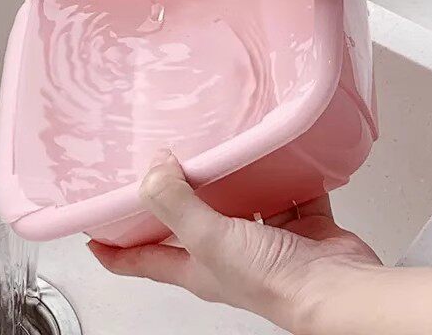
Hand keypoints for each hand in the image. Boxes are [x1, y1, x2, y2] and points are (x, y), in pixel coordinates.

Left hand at [88, 151, 380, 333]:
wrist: (340, 289)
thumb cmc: (275, 281)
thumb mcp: (208, 239)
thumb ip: (174, 203)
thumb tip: (151, 167)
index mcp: (197, 265)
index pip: (141, 260)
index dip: (113, 248)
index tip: (91, 230)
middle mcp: (227, 254)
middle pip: (190, 222)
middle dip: (174, 194)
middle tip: (160, 159)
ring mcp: (263, 238)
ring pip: (238, 200)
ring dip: (229, 175)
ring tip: (216, 142)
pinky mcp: (298, 224)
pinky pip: (286, 190)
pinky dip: (282, 171)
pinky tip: (273, 149)